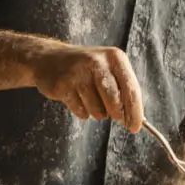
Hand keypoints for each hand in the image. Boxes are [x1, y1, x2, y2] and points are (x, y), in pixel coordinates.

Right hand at [29, 45, 143, 132]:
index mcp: (115, 57)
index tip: (135, 127)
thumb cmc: (86, 68)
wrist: (49, 58)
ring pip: (97, 110)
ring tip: (90, 98)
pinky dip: (82, 111)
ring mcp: (79, 73)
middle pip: (115, 102)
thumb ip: (122, 89)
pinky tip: (77, 98)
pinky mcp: (63, 85)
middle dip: (116, 114)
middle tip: (113, 115)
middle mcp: (98, 62)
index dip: (135, 112)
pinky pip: (81, 112)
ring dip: (96, 112)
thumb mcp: (108, 69)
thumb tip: (133, 119)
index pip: (131, 89)